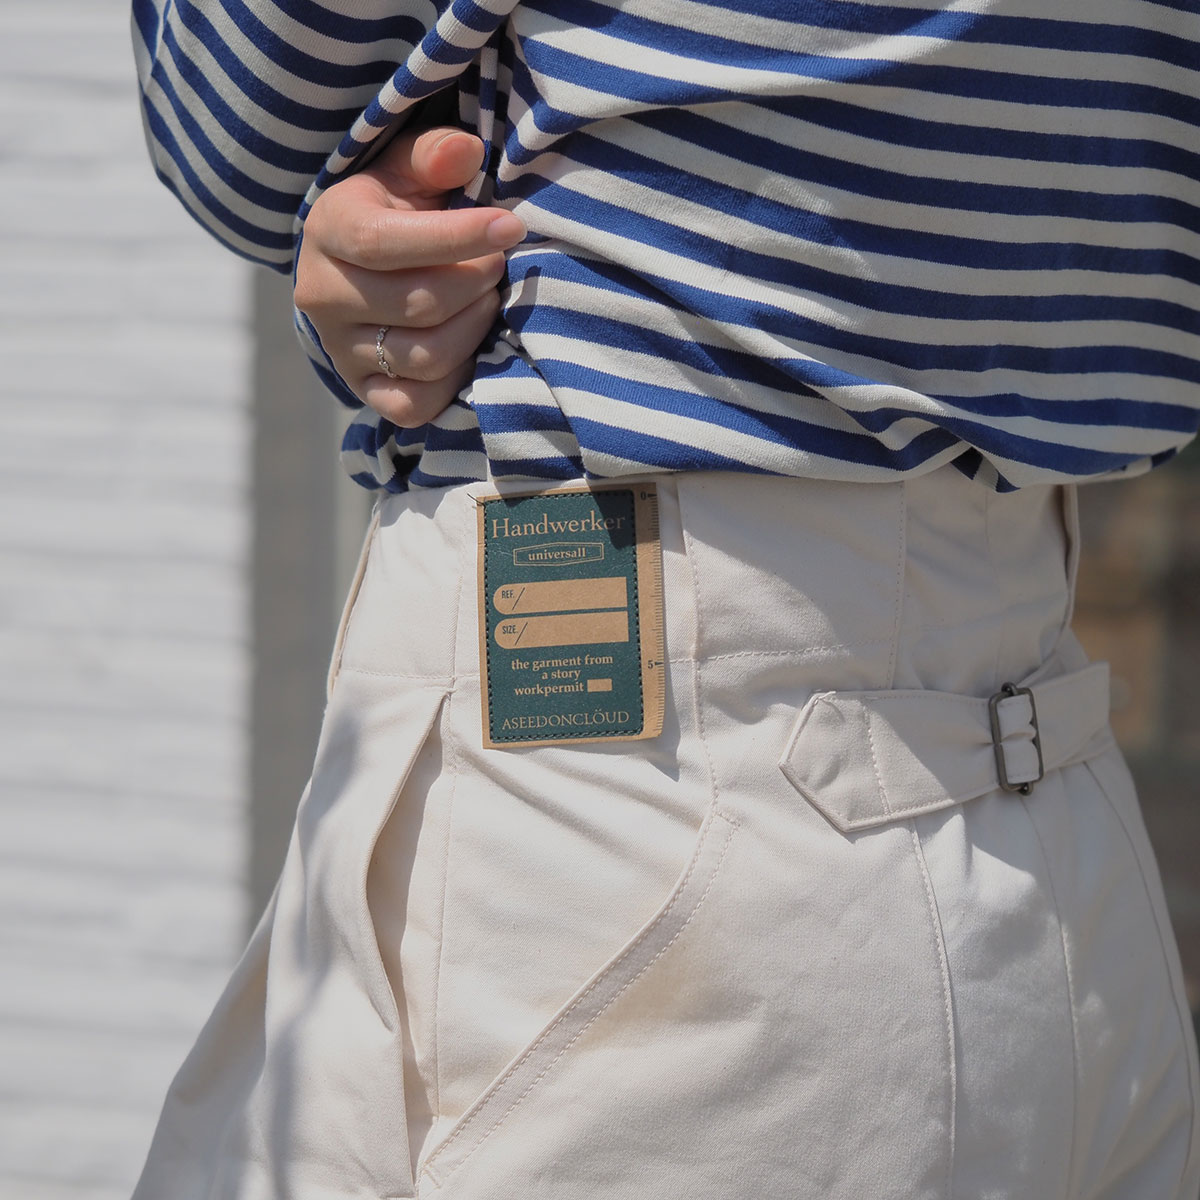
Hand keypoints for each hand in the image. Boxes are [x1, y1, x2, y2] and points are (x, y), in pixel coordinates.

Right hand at [295, 126, 524, 426]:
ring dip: (475, 327)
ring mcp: (341, 350)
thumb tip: (465, 151)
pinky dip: (455, 380)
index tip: (510, 225)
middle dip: (476, 282)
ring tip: (488, 298)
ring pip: (425, 356)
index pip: (384, 243)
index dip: (456, 237)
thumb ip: (434, 156)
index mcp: (328, 230)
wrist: (356, 267)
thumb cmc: (394, 209)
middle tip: (498, 264)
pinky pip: (416, 405)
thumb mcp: (407, 170)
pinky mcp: (364, 391)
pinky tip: (469, 344)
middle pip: (418, 304)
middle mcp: (322, 296)